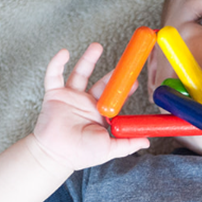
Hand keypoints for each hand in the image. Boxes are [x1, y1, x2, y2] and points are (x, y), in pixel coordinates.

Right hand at [30, 43, 148, 171]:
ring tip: (97, 46)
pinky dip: (57, 63)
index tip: (136, 80)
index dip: (125, 88)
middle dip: (113, 72)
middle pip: (102, 82)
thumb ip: (127, 144)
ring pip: (80, 73)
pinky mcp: (54, 95)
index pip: (115, 97)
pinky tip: (64, 52)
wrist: (55, 156)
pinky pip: (53, 76)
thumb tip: (147, 142)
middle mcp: (86, 103)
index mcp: (99, 114)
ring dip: (88, 59)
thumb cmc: (80, 154)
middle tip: (125, 61)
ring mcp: (70, 97)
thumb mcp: (109, 148)